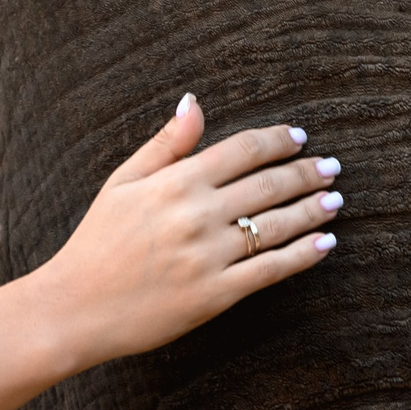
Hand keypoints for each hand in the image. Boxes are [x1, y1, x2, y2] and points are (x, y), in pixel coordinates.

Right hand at [41, 94, 339, 363]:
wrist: (76, 307)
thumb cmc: (96, 241)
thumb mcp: (122, 182)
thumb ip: (165, 144)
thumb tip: (194, 102)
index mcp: (174, 183)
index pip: (241, 150)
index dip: (277, 140)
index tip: (299, 137)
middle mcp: (196, 215)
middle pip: (268, 185)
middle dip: (306, 172)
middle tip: (332, 167)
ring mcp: (209, 256)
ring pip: (277, 226)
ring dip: (312, 209)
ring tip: (334, 200)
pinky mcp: (216, 294)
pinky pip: (271, 269)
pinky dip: (304, 254)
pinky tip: (325, 243)